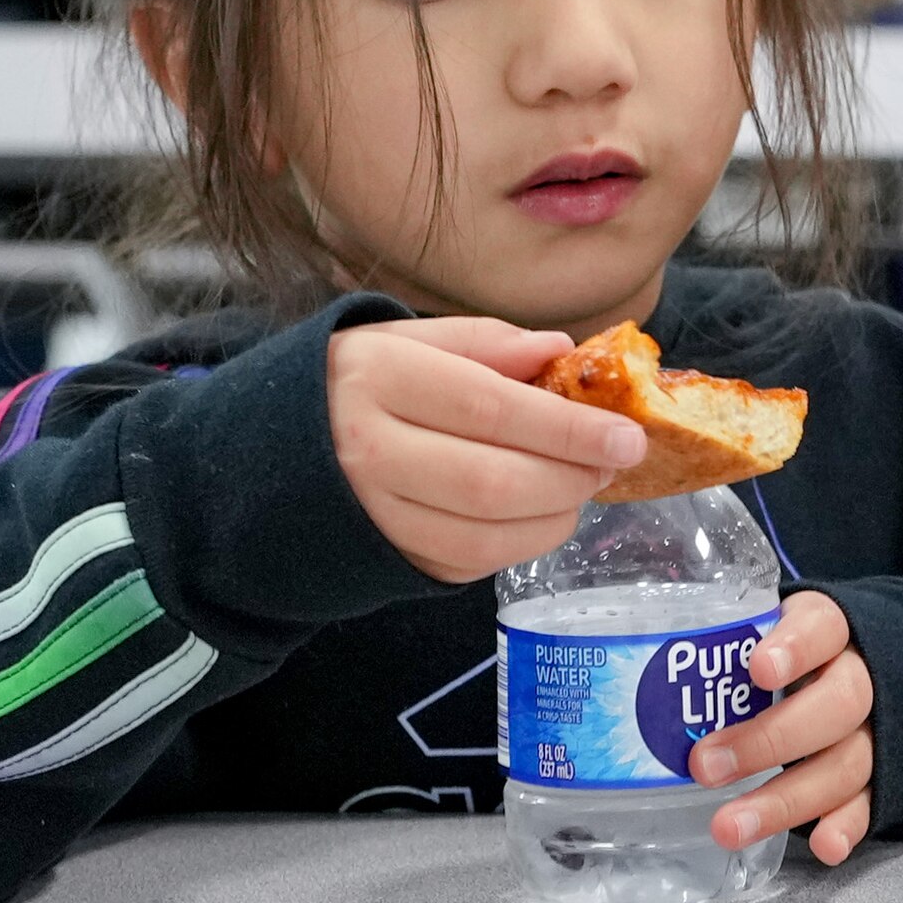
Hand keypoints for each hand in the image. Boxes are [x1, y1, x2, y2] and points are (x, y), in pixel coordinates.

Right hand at [325, 315, 641, 581]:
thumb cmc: (364, 384)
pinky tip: (541, 513)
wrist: (274, 451)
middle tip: (612, 462)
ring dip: (556, 516)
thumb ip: (487, 342)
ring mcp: (373, 513)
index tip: (628, 435)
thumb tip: (562, 350)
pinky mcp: (387, 555)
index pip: (491, 409)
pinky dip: (523, 542)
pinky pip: (472, 562)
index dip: (569, 429)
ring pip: (487, 533)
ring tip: (582, 485)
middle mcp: (368, 451)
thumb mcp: (411, 340)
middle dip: (572, 477)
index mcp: (379, 379)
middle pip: (495, 481)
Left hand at [696, 588, 876, 864]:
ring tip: (730, 826)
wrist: (867, 668)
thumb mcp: (767, 628)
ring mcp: (873, 733)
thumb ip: (725, 642)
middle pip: (837, 705)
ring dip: (788, 799)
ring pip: (847, 763)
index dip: (795, 649)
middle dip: (771, 739)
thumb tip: (637, 662)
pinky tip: (824, 848)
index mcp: (832, 633)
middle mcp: (860, 681)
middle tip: (706, 766)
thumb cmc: (793, 652)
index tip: (758, 670)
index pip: (823, 630)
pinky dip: (847, 825)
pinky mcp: (879, 777)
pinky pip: (869, 802)